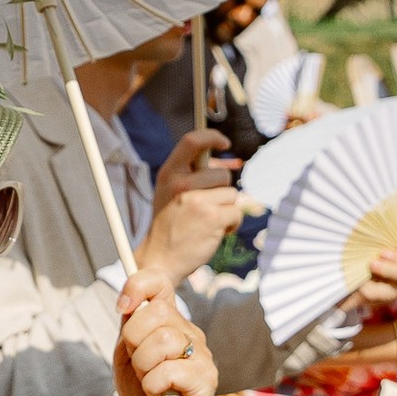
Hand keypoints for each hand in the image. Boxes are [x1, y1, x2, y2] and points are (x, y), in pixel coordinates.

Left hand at [115, 267, 216, 395]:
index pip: (158, 282)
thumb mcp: (127, 355)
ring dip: (143, 368)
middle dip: (133, 342)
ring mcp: (202, 355)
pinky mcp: (206, 379)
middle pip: (155, 312)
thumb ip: (130, 326)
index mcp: (170, 322)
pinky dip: (153, 387)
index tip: (121, 308)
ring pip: (163, 340)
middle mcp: (190, 333)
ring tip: (149, 384)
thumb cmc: (143, 395)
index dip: (137, 286)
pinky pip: (169, 370)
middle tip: (138, 367)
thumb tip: (129, 301)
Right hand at [138, 127, 245, 283]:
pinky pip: (236, 212)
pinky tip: (215, 231)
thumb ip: (190, 175)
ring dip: (225, 209)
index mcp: (169, 173)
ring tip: (206, 221)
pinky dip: (231, 224)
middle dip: (221, 191)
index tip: (223, 143)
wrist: (160, 259)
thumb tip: (224, 162)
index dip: (211, 136)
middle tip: (204, 207)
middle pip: (222, 174)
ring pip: (231, 194)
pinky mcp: (213, 218)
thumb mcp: (170, 192)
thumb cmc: (170, 224)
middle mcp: (181, 183)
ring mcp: (197, 201)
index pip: (192, 141)